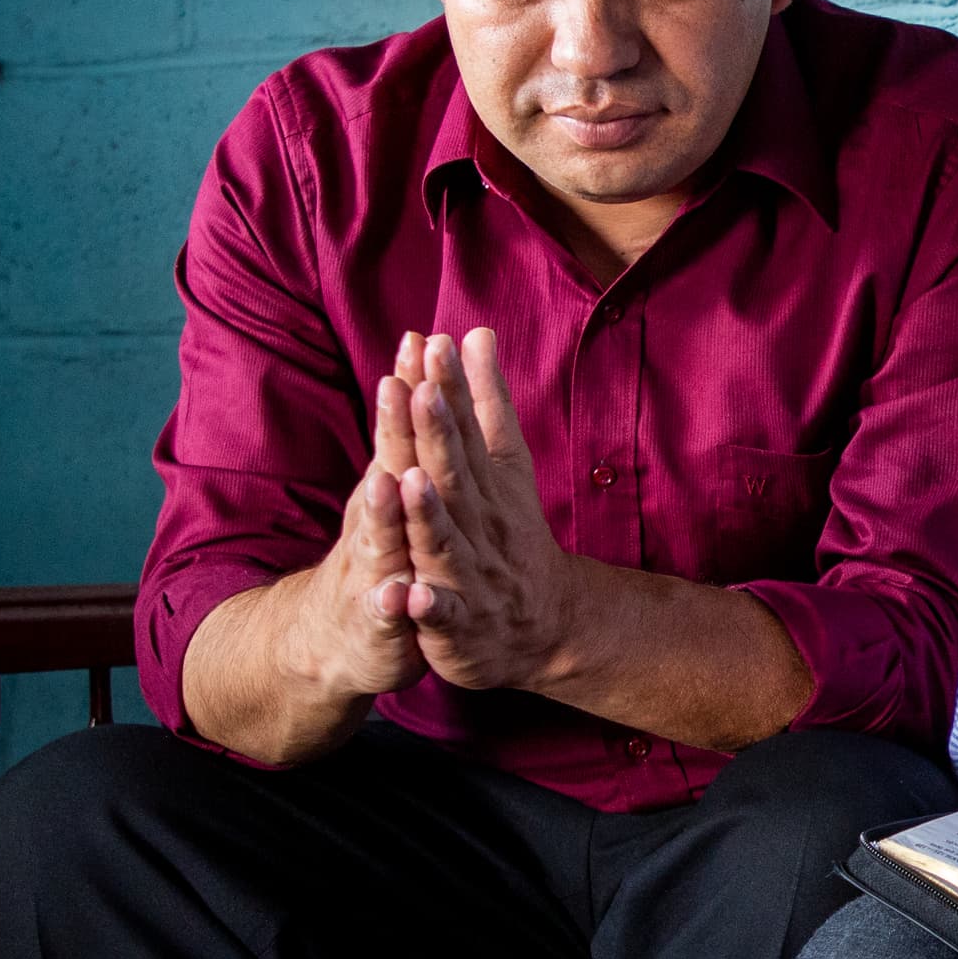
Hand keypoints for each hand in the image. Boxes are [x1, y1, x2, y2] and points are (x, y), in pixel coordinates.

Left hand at [393, 328, 584, 690]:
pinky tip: (411, 594)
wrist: (547, 625)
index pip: (470, 429)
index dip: (453, 389)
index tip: (436, 343)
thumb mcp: (505, 464)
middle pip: (457, 476)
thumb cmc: (511, 534)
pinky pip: (443, 615)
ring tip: (410, 481)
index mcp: (490, 484)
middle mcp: (482, 524)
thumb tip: (475, 333)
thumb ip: (486, 401)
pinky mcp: (457, 623)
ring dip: (429, 514)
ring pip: (446, 542)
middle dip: (439, 435)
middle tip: (420, 390)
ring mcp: (471, 574)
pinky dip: (428, 606)